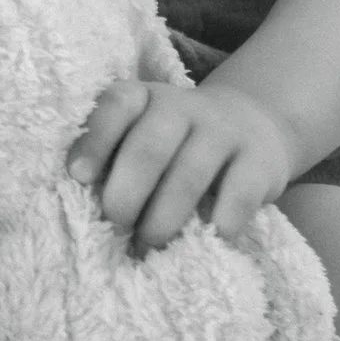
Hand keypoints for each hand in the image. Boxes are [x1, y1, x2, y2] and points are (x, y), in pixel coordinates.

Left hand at [65, 74, 294, 250]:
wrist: (252, 123)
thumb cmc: (177, 141)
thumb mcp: (142, 133)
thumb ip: (114, 155)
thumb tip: (81, 200)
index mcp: (145, 97)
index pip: (116, 105)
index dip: (95, 140)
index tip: (79, 177)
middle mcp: (183, 106)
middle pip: (149, 147)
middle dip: (126, 193)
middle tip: (117, 223)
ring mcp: (224, 131)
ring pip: (188, 175)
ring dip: (163, 217)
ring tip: (150, 243)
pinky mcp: (260, 160)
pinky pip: (238, 194)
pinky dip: (219, 222)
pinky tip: (207, 238)